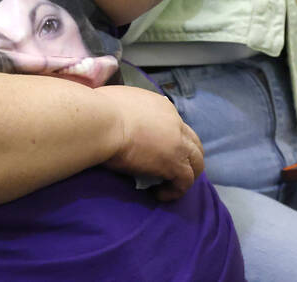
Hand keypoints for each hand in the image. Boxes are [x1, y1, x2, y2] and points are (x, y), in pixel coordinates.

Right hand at [96, 85, 203, 201]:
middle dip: (186, 156)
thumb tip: (116, 114)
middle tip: (170, 170)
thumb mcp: (117, 101)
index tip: (155, 151)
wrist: (102, 122)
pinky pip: (185, 181)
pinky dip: (175, 190)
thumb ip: (126, 109)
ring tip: (170, 185)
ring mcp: (177, 143)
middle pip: (193, 142)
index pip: (175, 124)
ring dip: (187, 174)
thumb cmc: (100, 111)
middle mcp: (174, 121)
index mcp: (160, 106)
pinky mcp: (174, 163)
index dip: (169, 140)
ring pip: (196, 161)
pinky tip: (159, 195)